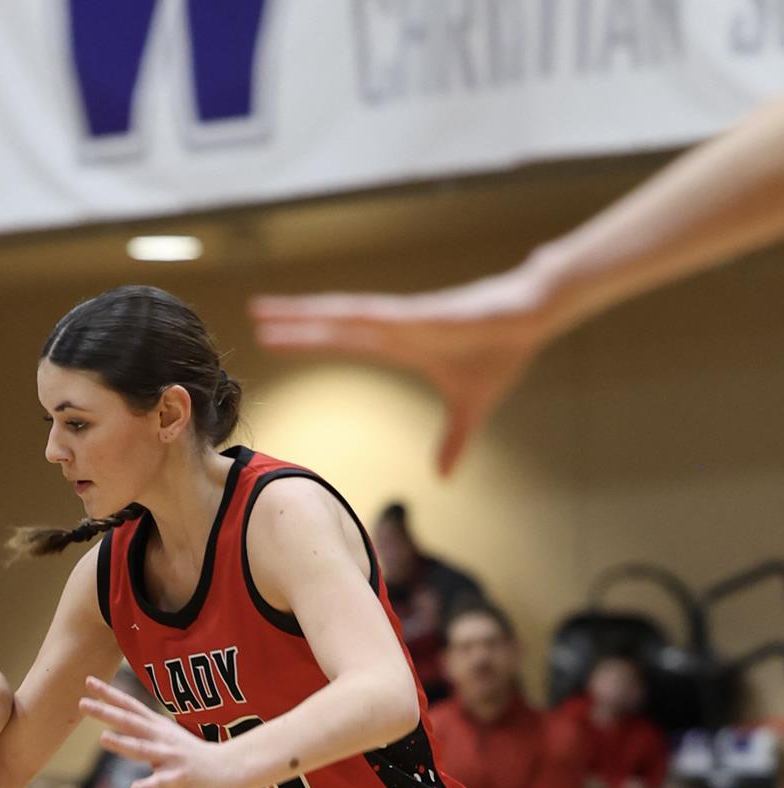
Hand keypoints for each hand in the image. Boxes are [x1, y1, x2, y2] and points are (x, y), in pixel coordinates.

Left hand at [79, 677, 245, 787]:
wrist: (227, 768)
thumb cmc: (190, 753)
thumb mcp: (165, 736)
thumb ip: (142, 730)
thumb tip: (117, 725)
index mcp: (157, 726)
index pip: (129, 705)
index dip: (109, 694)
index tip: (88, 681)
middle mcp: (161, 737)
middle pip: (130, 722)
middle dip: (106, 712)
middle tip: (82, 703)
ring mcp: (170, 757)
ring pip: (142, 750)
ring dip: (123, 744)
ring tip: (103, 738)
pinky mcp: (178, 777)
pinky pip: (160, 783)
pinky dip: (146, 786)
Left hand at [249, 264, 556, 475]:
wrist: (534, 317)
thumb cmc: (500, 352)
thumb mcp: (471, 408)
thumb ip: (453, 442)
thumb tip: (444, 477)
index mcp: (398, 344)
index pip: (340, 343)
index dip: (306, 341)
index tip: (270, 341)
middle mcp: (394, 327)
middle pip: (333, 325)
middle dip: (294, 322)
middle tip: (254, 317)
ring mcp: (409, 318)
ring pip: (347, 315)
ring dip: (309, 312)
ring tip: (271, 308)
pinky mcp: (430, 314)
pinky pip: (385, 315)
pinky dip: (357, 315)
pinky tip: (331, 313)